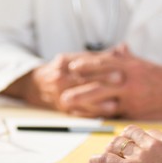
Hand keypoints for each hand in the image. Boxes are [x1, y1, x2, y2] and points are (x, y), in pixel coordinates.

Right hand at [2, 52, 120, 113]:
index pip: (85, 62)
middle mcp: (60, 77)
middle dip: (102, 80)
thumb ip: (100, 55)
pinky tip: (105, 114)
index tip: (119, 67)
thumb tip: (123, 48)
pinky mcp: (63, 109)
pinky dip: (93, 113)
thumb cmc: (64, 70)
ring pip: (80, 98)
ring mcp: (59, 94)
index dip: (102, 65)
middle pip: (83, 79)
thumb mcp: (77, 58)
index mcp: (64, 62)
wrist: (38, 85)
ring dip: (98, 102)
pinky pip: (79, 113)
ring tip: (114, 104)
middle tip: (120, 80)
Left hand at [62, 44, 161, 119]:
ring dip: (82, 99)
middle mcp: (129, 78)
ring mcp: (131, 95)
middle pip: (99, 79)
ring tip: (66, 102)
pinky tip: (84, 115)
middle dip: (79, 82)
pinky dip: (95, 113)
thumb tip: (118, 48)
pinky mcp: (134, 111)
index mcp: (131, 66)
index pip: (104, 61)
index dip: (86, 63)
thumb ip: (128, 58)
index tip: (71, 64)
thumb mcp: (145, 65)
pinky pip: (110, 112)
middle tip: (60, 85)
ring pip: (102, 96)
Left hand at [89, 125, 161, 162]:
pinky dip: (97, 160)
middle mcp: (155, 146)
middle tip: (119, 148)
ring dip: (110, 148)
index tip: (139, 146)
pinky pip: (106, 159)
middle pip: (133, 134)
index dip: (143, 140)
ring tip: (104, 154)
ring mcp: (140, 156)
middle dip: (125, 139)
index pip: (152, 134)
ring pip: (118, 144)